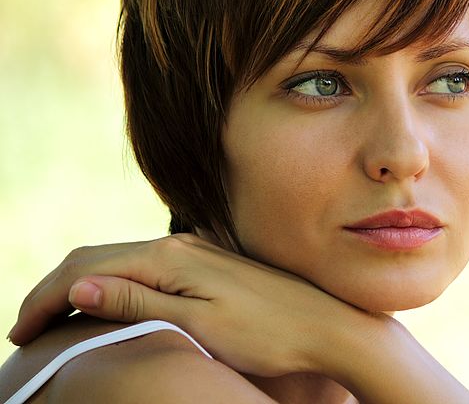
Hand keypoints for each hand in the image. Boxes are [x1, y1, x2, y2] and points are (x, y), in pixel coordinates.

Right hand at [6, 234, 384, 378]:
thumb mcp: (197, 324)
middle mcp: (182, 244)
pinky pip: (146, 269)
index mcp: (171, 256)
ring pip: (121, 261)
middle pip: (97, 257)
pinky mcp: (211, 265)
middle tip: (26, 333)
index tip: (19, 335)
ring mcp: (198, 252)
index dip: (44, 298)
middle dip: (56, 290)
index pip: (85, 265)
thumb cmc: (267, 333)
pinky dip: (115, 286)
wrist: (328, 326)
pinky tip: (110, 308)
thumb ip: (138, 302)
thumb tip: (77, 285)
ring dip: (83, 288)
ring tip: (58, 325)